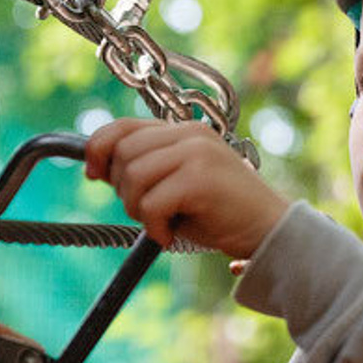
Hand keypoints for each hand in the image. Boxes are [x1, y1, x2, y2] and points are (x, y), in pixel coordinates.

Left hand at [84, 119, 288, 255]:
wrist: (270, 231)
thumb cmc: (224, 214)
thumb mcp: (179, 185)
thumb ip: (147, 170)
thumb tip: (97, 168)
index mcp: (185, 131)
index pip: (124, 126)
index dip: (98, 147)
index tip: (92, 173)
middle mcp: (191, 135)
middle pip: (124, 152)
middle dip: (123, 189)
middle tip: (145, 214)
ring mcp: (197, 153)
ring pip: (134, 175)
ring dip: (137, 208)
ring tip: (160, 224)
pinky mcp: (200, 178)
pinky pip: (152, 202)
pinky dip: (153, 225)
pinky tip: (168, 236)